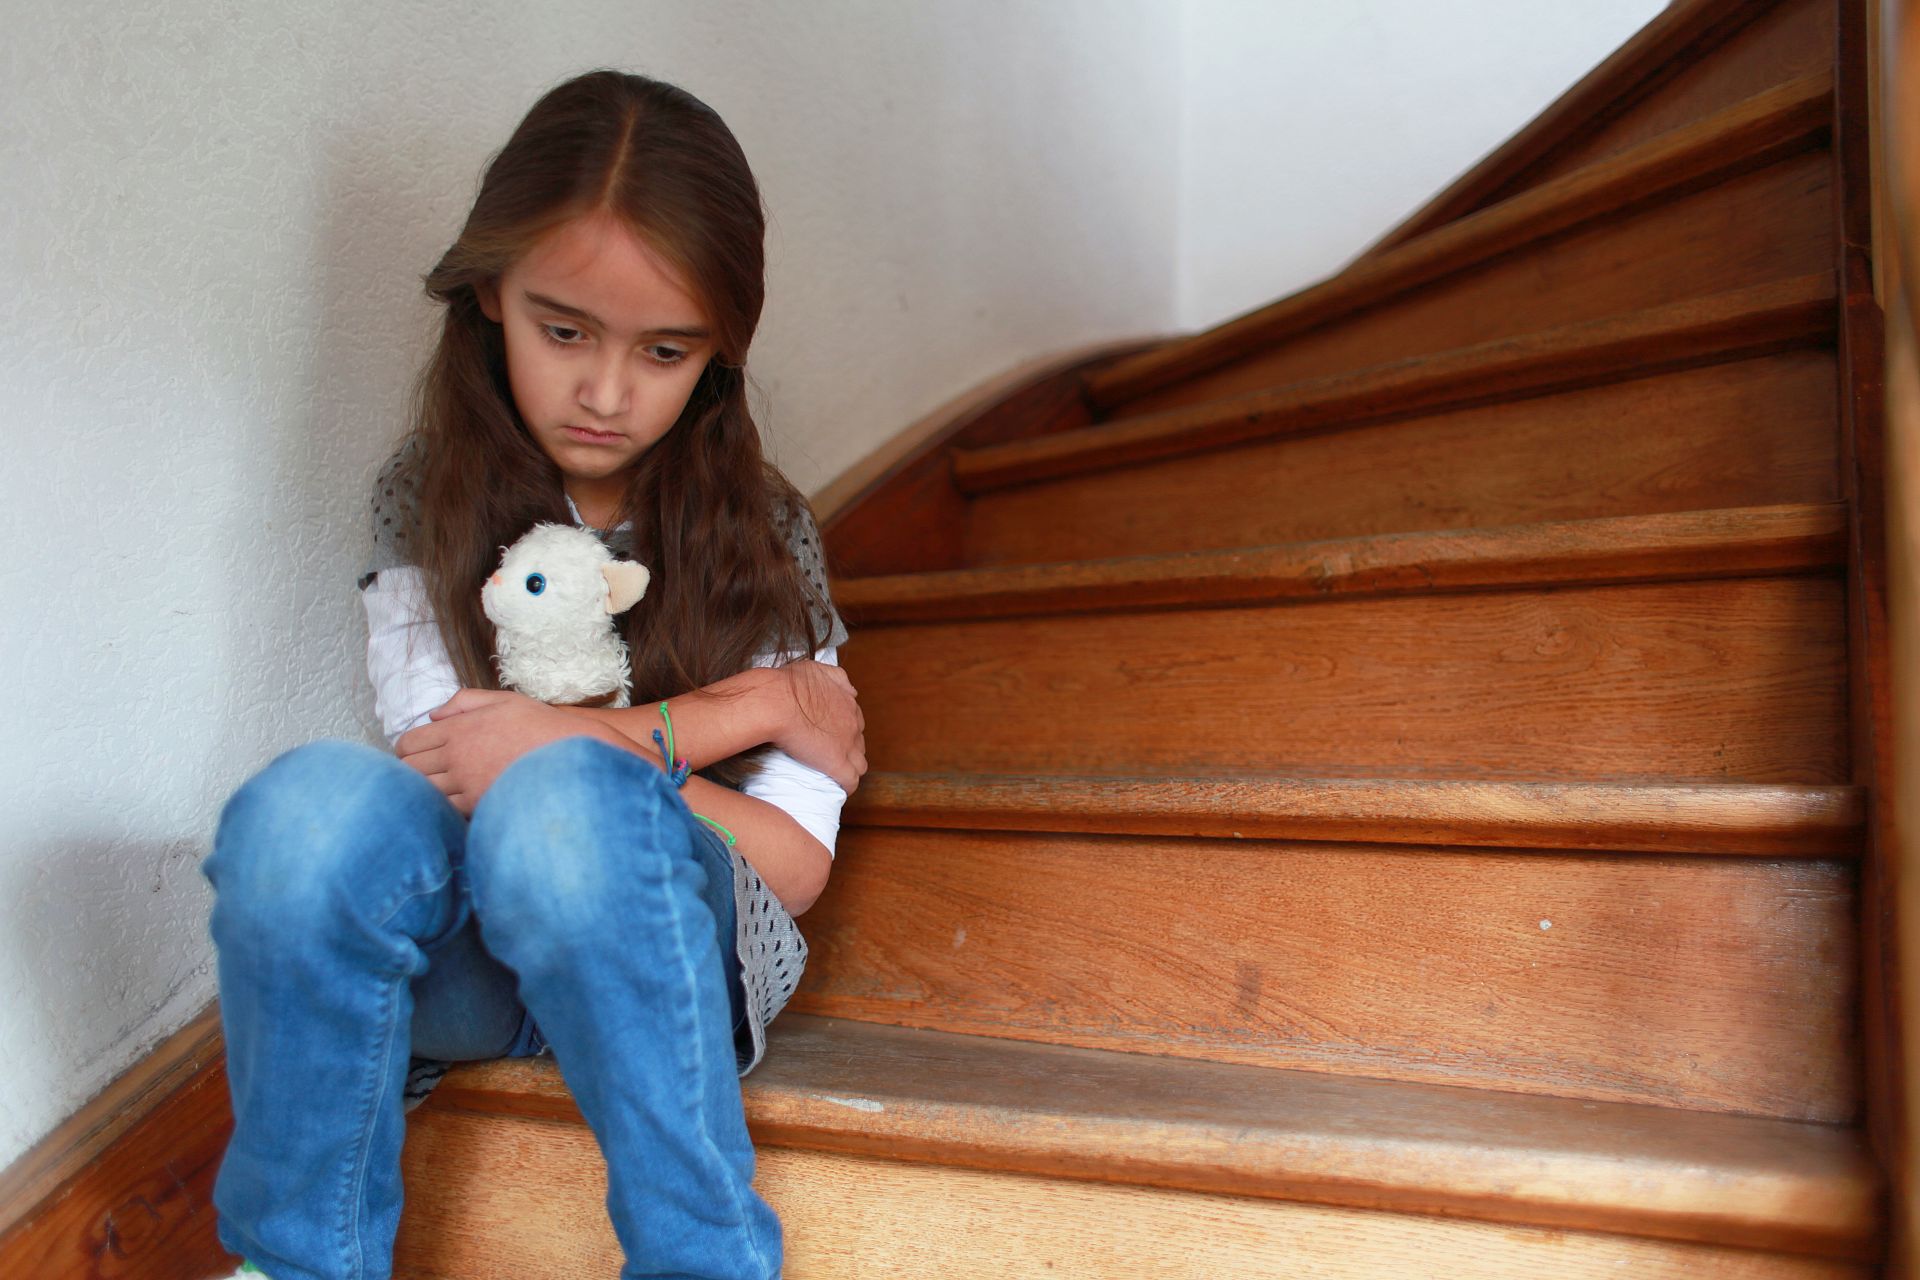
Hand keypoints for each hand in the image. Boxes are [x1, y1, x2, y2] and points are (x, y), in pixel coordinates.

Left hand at [396, 688, 635, 816]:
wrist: (570, 754)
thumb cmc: (540, 727)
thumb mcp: (505, 701)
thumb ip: (465, 702)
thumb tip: (434, 715)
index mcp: (458, 727)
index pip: (408, 743)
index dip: (406, 751)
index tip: (417, 755)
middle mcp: (456, 755)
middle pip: (409, 769)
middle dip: (411, 771)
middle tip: (425, 774)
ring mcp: (466, 781)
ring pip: (424, 792)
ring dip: (426, 792)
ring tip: (441, 790)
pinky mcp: (479, 804)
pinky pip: (446, 810)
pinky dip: (445, 808)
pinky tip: (457, 802)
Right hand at [769, 661, 867, 793]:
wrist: (776, 702)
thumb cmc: (788, 684)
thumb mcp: (816, 670)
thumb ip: (836, 677)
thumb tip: (851, 689)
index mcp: (847, 702)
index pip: (855, 722)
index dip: (845, 731)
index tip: (833, 737)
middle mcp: (852, 724)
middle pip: (859, 743)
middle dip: (849, 750)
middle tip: (831, 755)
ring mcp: (846, 745)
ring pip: (859, 764)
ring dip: (850, 769)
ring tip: (835, 774)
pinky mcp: (836, 763)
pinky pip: (850, 781)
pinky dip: (847, 786)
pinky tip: (840, 789)